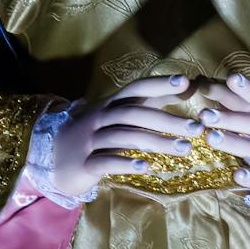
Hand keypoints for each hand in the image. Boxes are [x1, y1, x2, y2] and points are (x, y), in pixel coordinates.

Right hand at [45, 73, 204, 199]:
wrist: (52, 158)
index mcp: (110, 104)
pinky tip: (147, 167)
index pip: (136, 88)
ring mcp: (90, 141)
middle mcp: (100, 118)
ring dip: (157, 142)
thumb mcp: (115, 116)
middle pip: (135, 114)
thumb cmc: (94, 135)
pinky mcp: (85, 164)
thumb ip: (145, 104)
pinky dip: (126, 163)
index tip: (185, 81)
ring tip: (185, 149)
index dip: (159, 83)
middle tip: (197, 128)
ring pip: (125, 138)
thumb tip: (183, 87)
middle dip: (168, 120)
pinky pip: (106, 162)